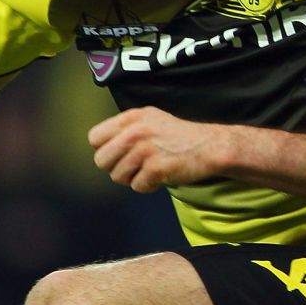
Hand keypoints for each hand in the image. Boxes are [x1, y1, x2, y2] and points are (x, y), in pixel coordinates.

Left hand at [88, 107, 222, 193]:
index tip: (120, 153)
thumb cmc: (180, 137)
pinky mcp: (156, 168)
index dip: (104, 149)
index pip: (94, 138)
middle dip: (115, 168)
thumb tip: (101, 148)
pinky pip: (137, 186)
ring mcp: (145, 150)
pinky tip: (161, 176)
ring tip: (150, 170)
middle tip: (134, 166)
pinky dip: (148, 186)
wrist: (211, 146)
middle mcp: (135, 131)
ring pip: (117, 177)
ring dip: (133, 178)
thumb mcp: (150, 119)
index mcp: (131, 117)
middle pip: (101, 160)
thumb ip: (125, 129)